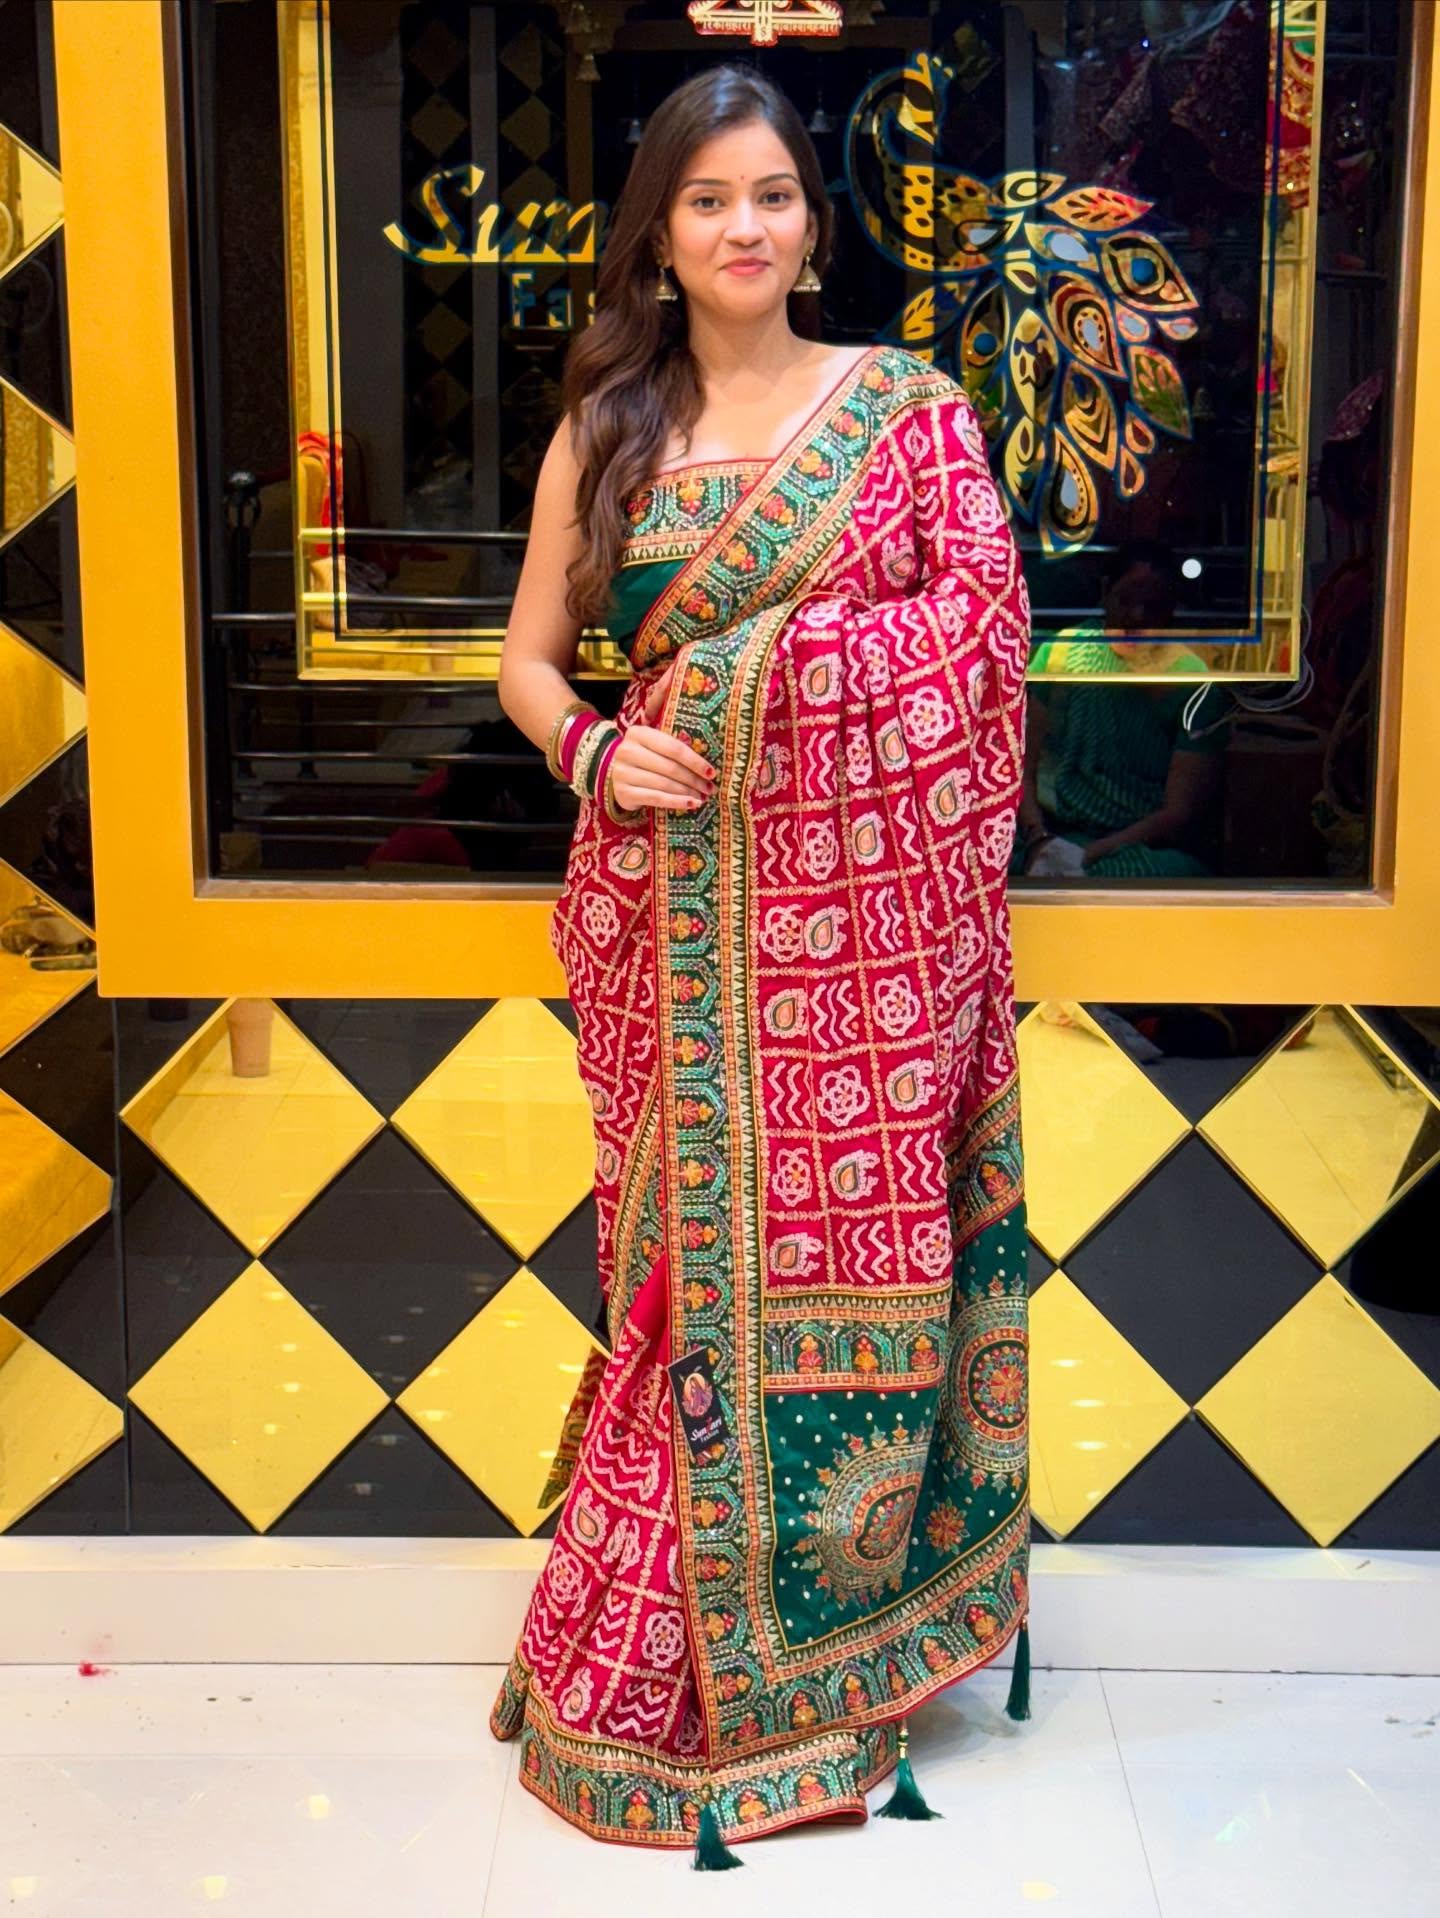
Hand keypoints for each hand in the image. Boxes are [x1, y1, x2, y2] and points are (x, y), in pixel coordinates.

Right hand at [609, 659, 717, 811]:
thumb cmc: (643, 752)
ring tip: (704, 796)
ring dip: (688, 792)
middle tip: (711, 787)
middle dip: (694, 779)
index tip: (711, 770)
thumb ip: (662, 708)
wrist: (612, 772)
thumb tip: (679, 675)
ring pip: (664, 784)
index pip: (672, 747)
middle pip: (670, 767)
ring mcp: (623, 773)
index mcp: (638, 733)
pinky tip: (691, 804)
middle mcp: (628, 751)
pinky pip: (655, 798)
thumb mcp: (652, 733)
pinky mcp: (623, 793)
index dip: (694, 760)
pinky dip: (676, 802)